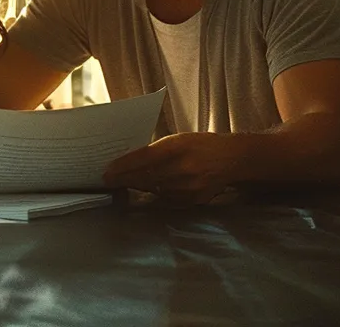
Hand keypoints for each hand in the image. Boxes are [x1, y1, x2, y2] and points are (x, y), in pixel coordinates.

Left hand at [103, 133, 245, 203]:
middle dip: (124, 180)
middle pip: (144, 177)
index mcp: (178, 146)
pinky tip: (147, 190)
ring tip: (124, 184)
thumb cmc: (201, 145)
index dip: (122, 167)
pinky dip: (155, 194)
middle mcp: (183, 168)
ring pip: (153, 190)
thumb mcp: (179, 139)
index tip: (106, 172)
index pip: (143, 159)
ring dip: (137, 187)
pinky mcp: (193, 200)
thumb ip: (156, 151)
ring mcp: (188, 187)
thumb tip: (129, 162)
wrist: (232, 159)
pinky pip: (166, 199)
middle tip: (107, 181)